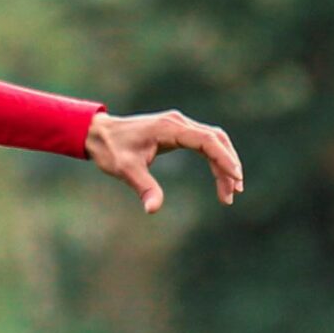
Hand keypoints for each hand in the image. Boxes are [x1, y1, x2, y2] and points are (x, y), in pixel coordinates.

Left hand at [83, 110, 243, 214]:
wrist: (98, 133)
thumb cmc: (110, 149)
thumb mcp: (125, 170)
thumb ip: (143, 187)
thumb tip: (153, 209)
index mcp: (170, 128)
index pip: (207, 140)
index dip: (224, 159)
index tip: (235, 178)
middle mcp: (178, 122)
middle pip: (216, 140)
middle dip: (228, 165)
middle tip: (234, 192)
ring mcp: (179, 125)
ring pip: (213, 141)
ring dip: (224, 163)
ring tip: (230, 192)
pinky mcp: (177, 132)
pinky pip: (204, 143)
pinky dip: (214, 159)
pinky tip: (219, 178)